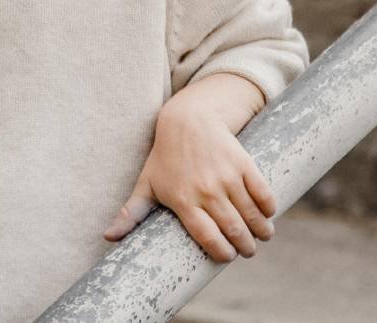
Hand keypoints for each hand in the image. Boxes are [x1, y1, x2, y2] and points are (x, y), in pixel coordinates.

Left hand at [104, 74, 274, 261]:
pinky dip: (269, 208)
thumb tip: (108, 237)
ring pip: (251, 215)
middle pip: (234, 230)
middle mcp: (206, 191)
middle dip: (245, 247)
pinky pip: (262, 193)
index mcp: (183, 201)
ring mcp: (227, 177)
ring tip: (262, 236)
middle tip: (248, 251)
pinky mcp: (243, 164)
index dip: (221, 252)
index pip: (208, 237)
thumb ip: (131, 213)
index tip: (228, 257)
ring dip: (261, 231)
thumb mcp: (147, 184)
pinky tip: (268, 215)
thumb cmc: (165, 156)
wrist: (187, 120)